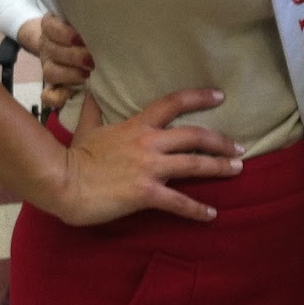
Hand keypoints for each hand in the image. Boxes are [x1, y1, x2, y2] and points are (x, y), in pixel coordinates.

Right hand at [35, 16, 92, 112]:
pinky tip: (69, 95)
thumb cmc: (82, 29)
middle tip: (92, 58)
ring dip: (70, 74)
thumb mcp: (81, 21)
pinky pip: (47, 95)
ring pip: (49, 72)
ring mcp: (47, 66)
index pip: (49, 27)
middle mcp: (47, 45)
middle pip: (52, 50)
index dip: (64, 34)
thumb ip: (89, 21)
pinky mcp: (51, 85)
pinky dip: (56, 98)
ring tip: (88, 74)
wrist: (67, 42)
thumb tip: (112, 25)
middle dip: (74, 56)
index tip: (81, 38)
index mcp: (51, 26)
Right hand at [52, 87, 243, 225]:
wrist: (63, 182)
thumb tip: (90, 90)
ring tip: (238, 169)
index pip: (174, 103)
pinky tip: (212, 214)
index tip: (220, 96)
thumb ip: (93, 109)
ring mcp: (149, 168)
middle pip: (194, 135)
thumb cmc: (74, 157)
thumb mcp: (86, 127)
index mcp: (137, 125)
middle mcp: (149, 143)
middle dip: (221, 141)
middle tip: (240, 147)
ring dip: (219, 167)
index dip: (199, 97)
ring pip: (194, 164)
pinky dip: (198, 209)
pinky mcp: (146, 193)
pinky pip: (179, 202)